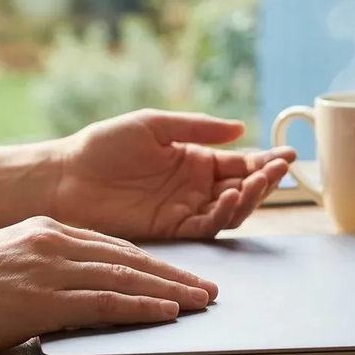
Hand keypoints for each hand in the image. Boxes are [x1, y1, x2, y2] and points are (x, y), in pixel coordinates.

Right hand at [0, 216, 217, 354]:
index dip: (152, 260)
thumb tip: (77, 285)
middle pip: (129, 256)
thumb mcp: (6, 261)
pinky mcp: (42, 298)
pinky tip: (167, 312)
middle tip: (207, 286)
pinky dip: (141, 306)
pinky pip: (105, 301)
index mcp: (46, 229)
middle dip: (174, 272)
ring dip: (169, 290)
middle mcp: (54, 240)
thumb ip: (45, 265)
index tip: (178, 272)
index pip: (114, 244)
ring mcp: (49, 267)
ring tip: (201, 301)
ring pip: (125, 276)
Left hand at [53, 109, 296, 238]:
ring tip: (256, 182)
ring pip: (230, 211)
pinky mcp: (170, 230)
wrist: (67, 177)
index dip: (264, 161)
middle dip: (264, 181)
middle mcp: (194, 187)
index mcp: (193, 160)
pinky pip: (205, 227)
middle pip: (241, 189)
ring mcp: (183, 209)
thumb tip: (241, 128)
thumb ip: (197, 128)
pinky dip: (222, 215)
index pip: (239, 163)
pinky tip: (229, 198)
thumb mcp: (153, 125)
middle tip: (279, 170)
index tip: (287, 156)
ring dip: (249, 198)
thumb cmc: (104, 145)